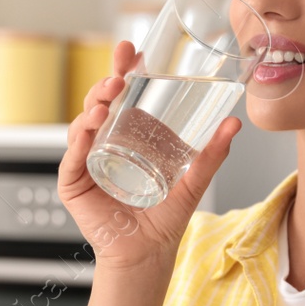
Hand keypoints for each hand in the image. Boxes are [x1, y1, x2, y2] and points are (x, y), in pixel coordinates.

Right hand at [59, 41, 241, 273]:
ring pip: (82, 125)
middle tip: (120, 74)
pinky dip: (77, 141)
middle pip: (98, 104)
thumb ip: (211, 155)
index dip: (123, 71)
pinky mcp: (73, 184)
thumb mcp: (191, 181)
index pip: (121, 97)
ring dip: (92, 107)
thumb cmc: (163, 220)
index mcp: (126, 137)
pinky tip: (89, 128)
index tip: (132, 51)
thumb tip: (233, 124)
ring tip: (108, 98)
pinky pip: (71, 158)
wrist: (147, 254)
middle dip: (105, 83)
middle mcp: (102, 144)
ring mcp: (85, 162)